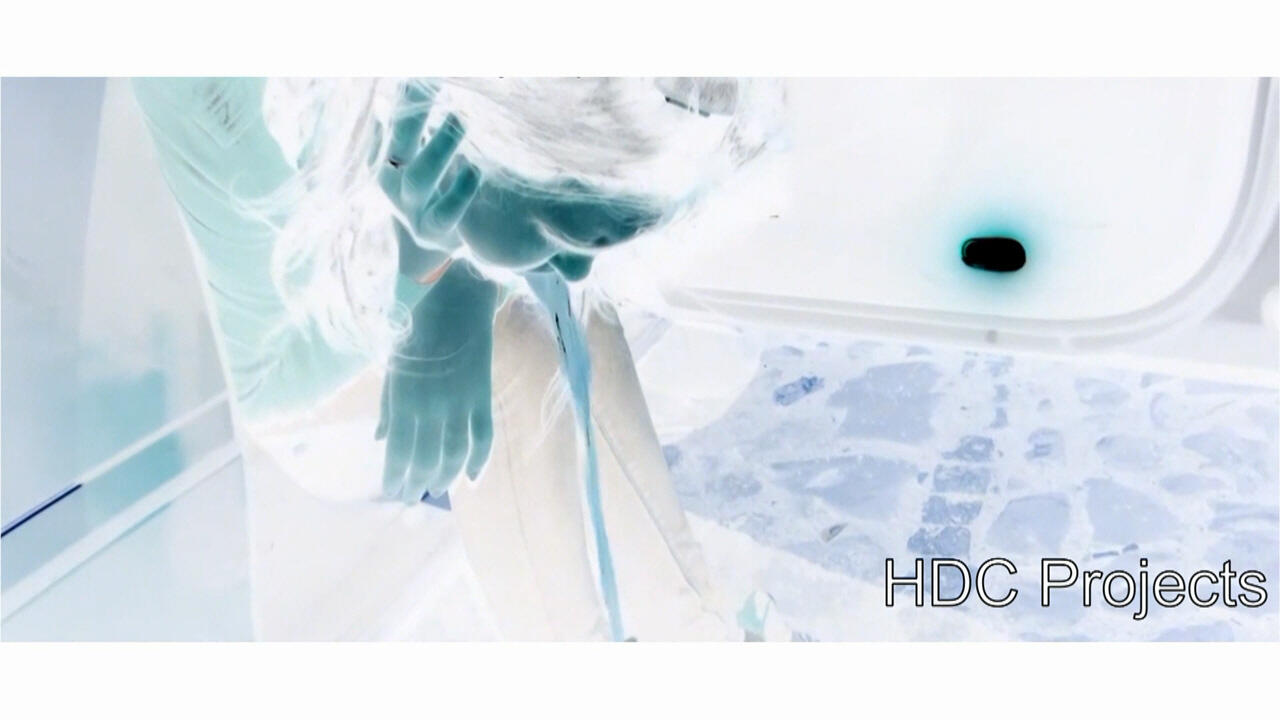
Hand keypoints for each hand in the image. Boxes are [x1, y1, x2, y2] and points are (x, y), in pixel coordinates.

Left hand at [377, 259, 497, 501]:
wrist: (456, 297)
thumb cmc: (416, 326)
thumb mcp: (392, 363)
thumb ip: (386, 404)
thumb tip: (380, 439)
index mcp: (402, 398)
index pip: (398, 451)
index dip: (395, 476)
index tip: (392, 492)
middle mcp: (430, 406)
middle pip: (424, 458)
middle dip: (416, 482)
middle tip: (411, 498)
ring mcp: (459, 403)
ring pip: (453, 454)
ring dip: (444, 477)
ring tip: (437, 489)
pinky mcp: (482, 395)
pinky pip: (482, 437)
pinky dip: (478, 460)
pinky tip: (471, 478)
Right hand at [378, 82, 481, 260]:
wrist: (437, 243)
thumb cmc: (433, 186)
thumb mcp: (419, 154)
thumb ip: (413, 122)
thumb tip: (412, 79)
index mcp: (385, 157)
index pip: (392, 120)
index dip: (405, 96)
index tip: (417, 72)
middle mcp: (391, 181)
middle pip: (398, 141)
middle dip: (414, 112)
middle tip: (437, 84)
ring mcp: (410, 208)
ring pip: (420, 176)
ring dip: (439, 145)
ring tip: (460, 118)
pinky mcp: (434, 230)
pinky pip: (446, 211)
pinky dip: (460, 190)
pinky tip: (474, 167)